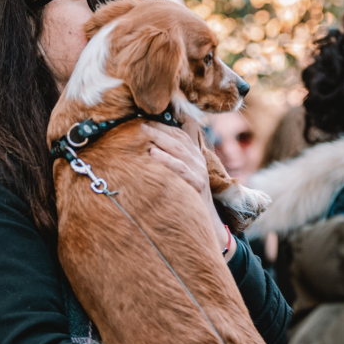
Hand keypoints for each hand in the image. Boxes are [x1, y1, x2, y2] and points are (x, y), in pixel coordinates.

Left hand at [143, 122, 233, 258]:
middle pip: (177, 138)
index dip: (162, 125)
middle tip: (138, 124)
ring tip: (143, 133)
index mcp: (194, 155)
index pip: (179, 133)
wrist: (205, 223)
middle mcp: (198, 161)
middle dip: (157, 129)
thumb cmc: (188, 197)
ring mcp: (199, 172)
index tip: (143, 120)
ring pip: (179, 150)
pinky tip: (152, 155)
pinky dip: (167, 160)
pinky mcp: (197, 185)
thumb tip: (158, 147)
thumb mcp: (184, 174)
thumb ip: (176, 157)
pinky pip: (181, 169)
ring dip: (160, 140)